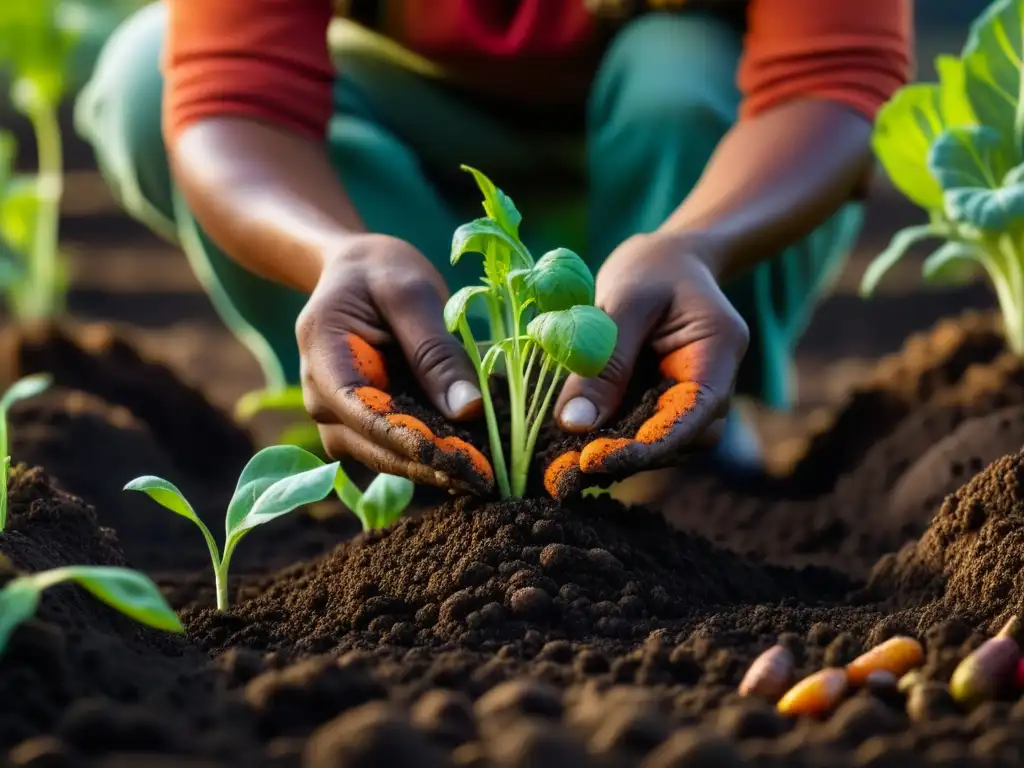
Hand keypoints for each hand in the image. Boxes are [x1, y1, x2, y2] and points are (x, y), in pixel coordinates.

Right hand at [296, 234, 494, 494]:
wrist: (358, 271)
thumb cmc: (382, 271)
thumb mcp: (412, 294)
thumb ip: (436, 351)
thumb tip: (468, 409)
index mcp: (322, 352)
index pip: (361, 411)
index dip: (410, 440)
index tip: (460, 459)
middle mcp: (320, 394)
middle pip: (371, 444)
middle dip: (428, 462)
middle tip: (486, 476)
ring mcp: (336, 415)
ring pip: (383, 456)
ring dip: (431, 467)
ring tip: (483, 474)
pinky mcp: (360, 425)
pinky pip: (393, 449)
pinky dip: (429, 455)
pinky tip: (470, 458)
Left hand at [542, 232, 748, 498]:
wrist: (665, 260)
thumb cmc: (650, 269)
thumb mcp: (623, 301)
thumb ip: (604, 360)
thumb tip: (575, 423)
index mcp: (718, 350)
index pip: (694, 415)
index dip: (649, 445)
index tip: (597, 459)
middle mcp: (713, 384)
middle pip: (680, 440)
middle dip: (626, 457)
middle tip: (565, 468)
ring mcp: (690, 399)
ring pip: (661, 444)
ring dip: (616, 454)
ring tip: (562, 461)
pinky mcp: (664, 405)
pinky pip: (642, 431)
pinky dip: (610, 440)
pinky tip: (571, 447)